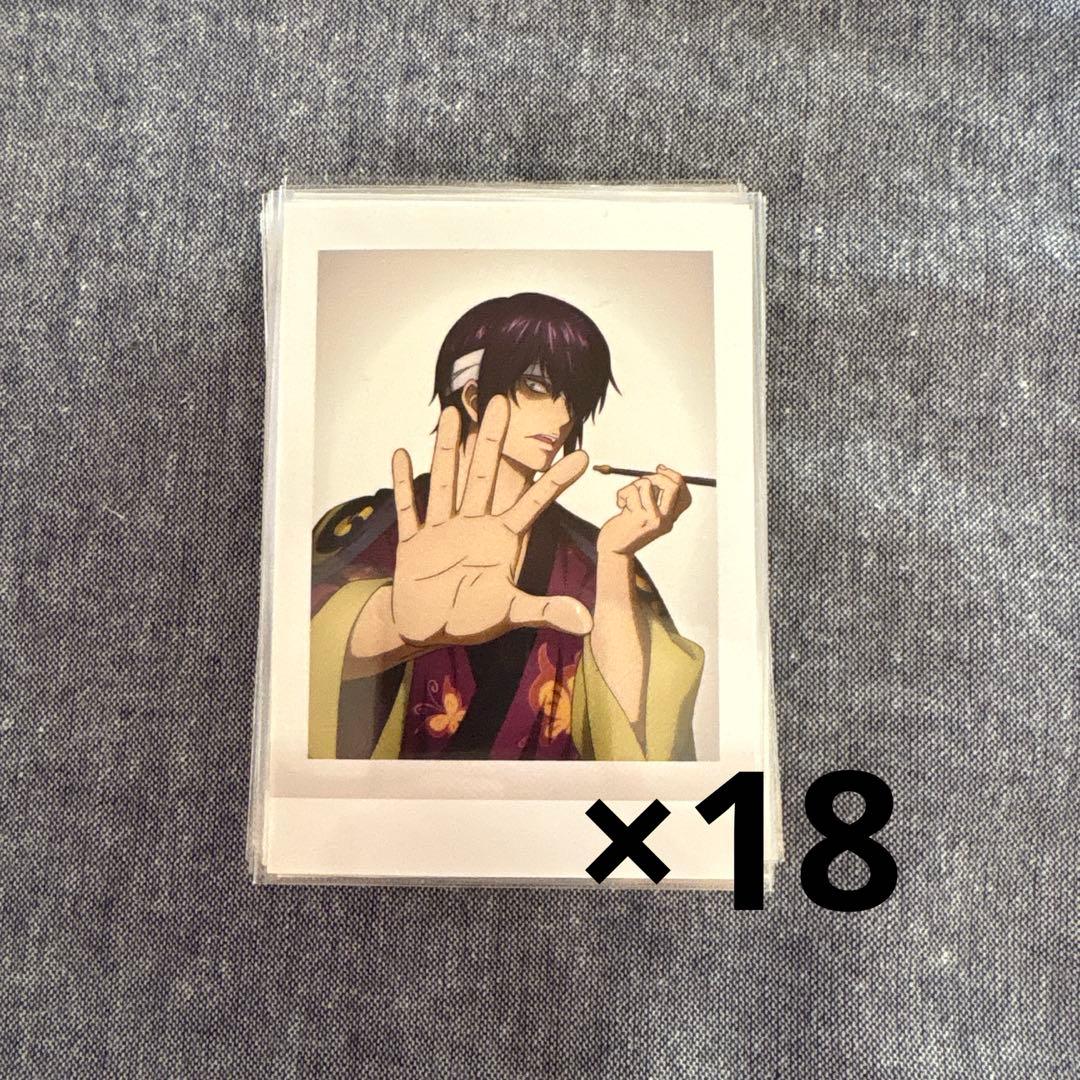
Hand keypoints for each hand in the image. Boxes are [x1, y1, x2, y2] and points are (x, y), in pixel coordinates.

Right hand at [388, 397, 592, 646]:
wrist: (427, 630)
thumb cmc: (471, 619)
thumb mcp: (510, 613)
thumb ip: (546, 611)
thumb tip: (586, 623)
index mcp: (502, 540)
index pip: (534, 504)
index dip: (557, 481)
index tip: (582, 455)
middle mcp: (474, 527)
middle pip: (484, 476)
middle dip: (491, 440)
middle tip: (501, 401)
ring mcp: (442, 531)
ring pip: (446, 482)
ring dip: (446, 448)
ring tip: (452, 412)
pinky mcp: (414, 542)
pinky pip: (409, 508)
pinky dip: (403, 484)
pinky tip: (402, 453)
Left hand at [596, 465, 691, 556]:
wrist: (614, 550)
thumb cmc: (627, 528)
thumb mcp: (646, 513)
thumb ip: (655, 497)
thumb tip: (660, 470)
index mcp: (671, 519)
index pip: (685, 494)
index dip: (674, 477)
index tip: (659, 470)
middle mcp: (666, 521)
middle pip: (673, 486)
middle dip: (657, 476)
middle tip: (642, 481)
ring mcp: (653, 519)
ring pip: (647, 484)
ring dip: (633, 485)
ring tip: (627, 497)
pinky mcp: (638, 518)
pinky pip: (631, 491)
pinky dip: (622, 493)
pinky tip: (620, 505)